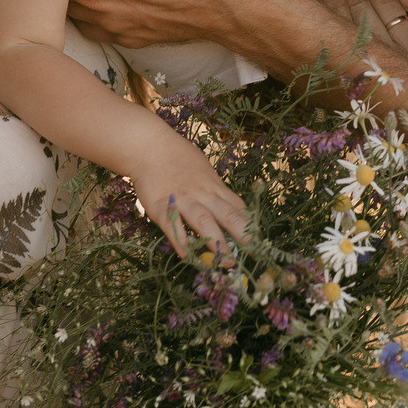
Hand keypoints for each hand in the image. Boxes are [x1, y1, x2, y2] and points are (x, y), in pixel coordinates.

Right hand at [120, 132, 250, 257]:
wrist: (149, 145)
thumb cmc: (178, 156)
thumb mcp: (204, 169)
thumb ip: (214, 188)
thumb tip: (228, 204)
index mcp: (214, 186)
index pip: (238, 208)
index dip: (249, 226)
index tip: (259, 243)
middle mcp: (202, 194)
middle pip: (227, 215)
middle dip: (242, 236)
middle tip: (254, 254)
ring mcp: (182, 199)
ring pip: (203, 221)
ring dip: (216, 241)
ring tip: (226, 261)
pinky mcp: (160, 205)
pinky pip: (172, 225)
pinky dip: (180, 240)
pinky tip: (186, 255)